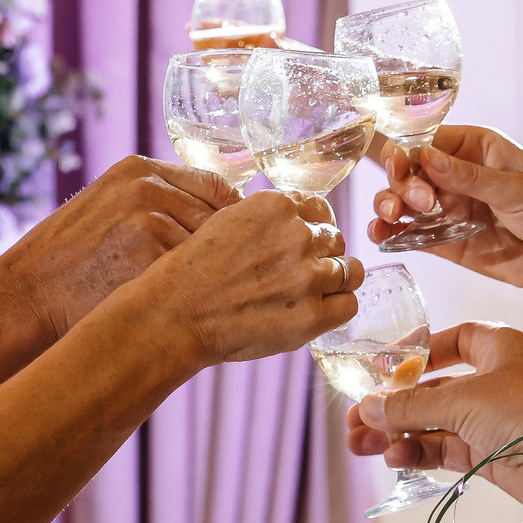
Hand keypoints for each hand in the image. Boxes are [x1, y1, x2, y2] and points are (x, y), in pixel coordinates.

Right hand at [0, 155, 238, 341]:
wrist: (26, 298)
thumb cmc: (67, 265)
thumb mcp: (106, 211)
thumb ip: (155, 203)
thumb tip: (217, 219)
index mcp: (138, 169)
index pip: (216, 186)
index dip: (232, 221)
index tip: (238, 248)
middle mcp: (147, 186)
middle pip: (221, 218)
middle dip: (226, 253)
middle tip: (227, 283)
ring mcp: (150, 219)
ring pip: (212, 250)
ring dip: (215, 277)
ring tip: (206, 303)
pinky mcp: (151, 257)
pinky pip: (198, 279)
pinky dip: (200, 298)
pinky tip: (191, 315)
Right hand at [126, 189, 356, 365]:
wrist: (173, 316)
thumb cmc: (190, 274)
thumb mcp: (224, 223)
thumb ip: (265, 220)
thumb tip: (297, 224)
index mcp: (275, 206)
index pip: (320, 209)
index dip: (314, 228)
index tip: (304, 244)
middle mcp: (297, 236)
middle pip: (335, 240)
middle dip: (322, 256)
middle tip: (298, 276)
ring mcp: (307, 277)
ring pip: (349, 271)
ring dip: (332, 283)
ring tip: (307, 296)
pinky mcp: (310, 315)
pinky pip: (349, 305)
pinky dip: (336, 308)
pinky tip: (315, 313)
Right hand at [346, 323, 522, 502]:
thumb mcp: (463, 399)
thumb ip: (410, 406)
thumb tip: (366, 407)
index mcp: (494, 347)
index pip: (447, 342)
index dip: (414, 353)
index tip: (381, 368)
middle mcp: (491, 381)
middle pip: (429, 391)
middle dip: (391, 406)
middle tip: (354, 419)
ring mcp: (489, 420)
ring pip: (431, 424)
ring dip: (396, 433)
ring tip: (359, 444)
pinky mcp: (488, 454)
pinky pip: (443, 450)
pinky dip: (418, 453)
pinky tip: (394, 458)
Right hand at [370, 125, 522, 300]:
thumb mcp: (517, 189)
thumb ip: (470, 177)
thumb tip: (427, 157)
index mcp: (478, 148)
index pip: (429, 142)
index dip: (409, 153)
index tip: (402, 167)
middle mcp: (459, 176)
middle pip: (411, 172)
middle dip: (402, 183)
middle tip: (419, 202)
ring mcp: (452, 209)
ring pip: (405, 202)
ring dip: (389, 206)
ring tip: (389, 216)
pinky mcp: (448, 242)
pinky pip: (412, 235)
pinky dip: (393, 233)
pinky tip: (382, 234)